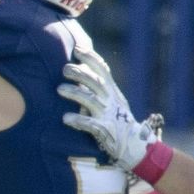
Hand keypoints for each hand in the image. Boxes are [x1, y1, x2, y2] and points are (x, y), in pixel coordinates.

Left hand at [58, 46, 161, 170]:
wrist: (134, 144)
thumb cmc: (116, 119)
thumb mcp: (111, 100)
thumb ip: (98, 86)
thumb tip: (78, 69)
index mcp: (112, 90)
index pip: (102, 69)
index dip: (90, 57)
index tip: (77, 48)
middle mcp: (110, 99)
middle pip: (95, 82)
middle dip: (80, 73)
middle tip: (64, 69)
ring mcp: (108, 114)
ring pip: (91, 100)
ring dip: (75, 93)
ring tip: (59, 89)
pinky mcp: (105, 130)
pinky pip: (90, 124)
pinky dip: (78, 120)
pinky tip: (65, 118)